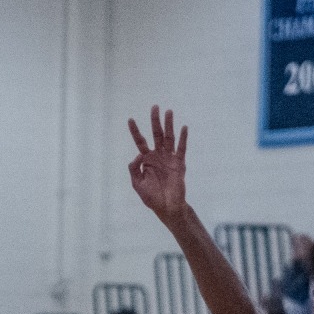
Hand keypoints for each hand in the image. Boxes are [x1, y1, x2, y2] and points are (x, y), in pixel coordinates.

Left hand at [126, 106, 187, 220]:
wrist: (167, 207)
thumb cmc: (152, 197)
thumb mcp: (137, 184)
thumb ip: (134, 169)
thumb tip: (138, 155)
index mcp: (147, 160)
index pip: (140, 141)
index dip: (135, 131)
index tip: (130, 119)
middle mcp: (158, 156)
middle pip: (156, 135)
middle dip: (155, 121)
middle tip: (154, 107)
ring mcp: (169, 158)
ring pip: (169, 138)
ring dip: (169, 125)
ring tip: (168, 112)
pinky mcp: (179, 164)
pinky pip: (181, 149)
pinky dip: (183, 138)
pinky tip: (183, 128)